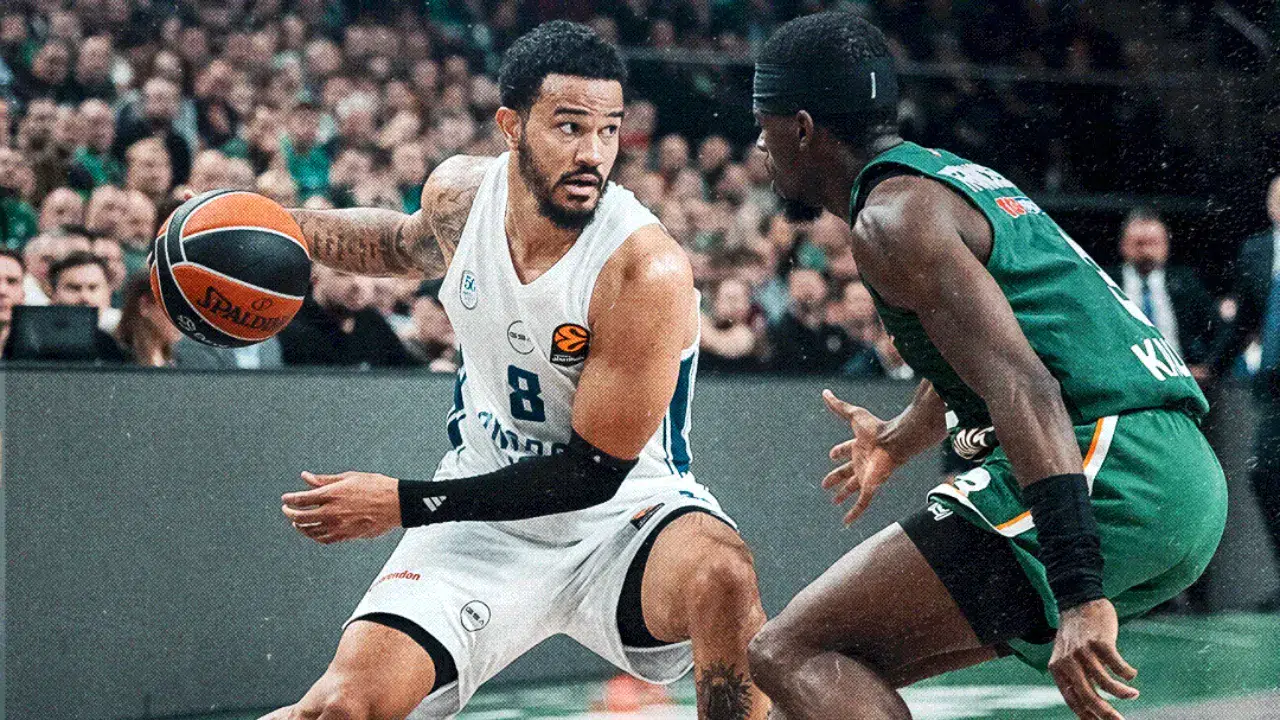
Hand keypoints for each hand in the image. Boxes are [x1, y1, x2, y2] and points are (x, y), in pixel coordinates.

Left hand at [281, 471, 401, 543]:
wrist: (396, 503)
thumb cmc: (375, 487)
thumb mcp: (349, 477)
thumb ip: (324, 479)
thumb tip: (306, 477)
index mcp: (332, 494)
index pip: (301, 499)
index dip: (290, 499)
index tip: (285, 498)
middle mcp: (332, 512)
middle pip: (301, 516)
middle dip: (290, 512)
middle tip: (287, 509)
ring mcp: (339, 526)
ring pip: (310, 531)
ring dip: (300, 526)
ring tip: (297, 522)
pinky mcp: (347, 536)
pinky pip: (324, 539)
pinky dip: (315, 536)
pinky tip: (313, 532)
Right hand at [821, 389, 903, 524]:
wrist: (894, 441)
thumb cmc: (876, 428)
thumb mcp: (853, 415)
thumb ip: (838, 405)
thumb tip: (825, 392)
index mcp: (859, 446)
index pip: (846, 450)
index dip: (838, 452)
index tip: (831, 454)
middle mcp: (863, 461)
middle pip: (847, 471)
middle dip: (836, 477)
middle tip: (825, 484)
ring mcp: (866, 475)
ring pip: (852, 488)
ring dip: (843, 494)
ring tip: (834, 501)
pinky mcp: (870, 486)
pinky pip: (862, 503)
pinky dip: (854, 513)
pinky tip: (847, 522)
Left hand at [1049, 599, 1138, 719]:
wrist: (1079, 600)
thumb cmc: (1077, 634)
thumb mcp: (1068, 656)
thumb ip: (1075, 678)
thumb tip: (1091, 707)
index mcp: (1058, 669)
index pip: (1073, 700)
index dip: (1088, 716)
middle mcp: (1068, 662)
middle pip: (1088, 696)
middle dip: (1107, 714)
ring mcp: (1083, 651)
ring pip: (1105, 683)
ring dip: (1123, 693)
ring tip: (1134, 694)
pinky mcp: (1099, 641)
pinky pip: (1117, 665)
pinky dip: (1126, 674)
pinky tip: (1131, 675)